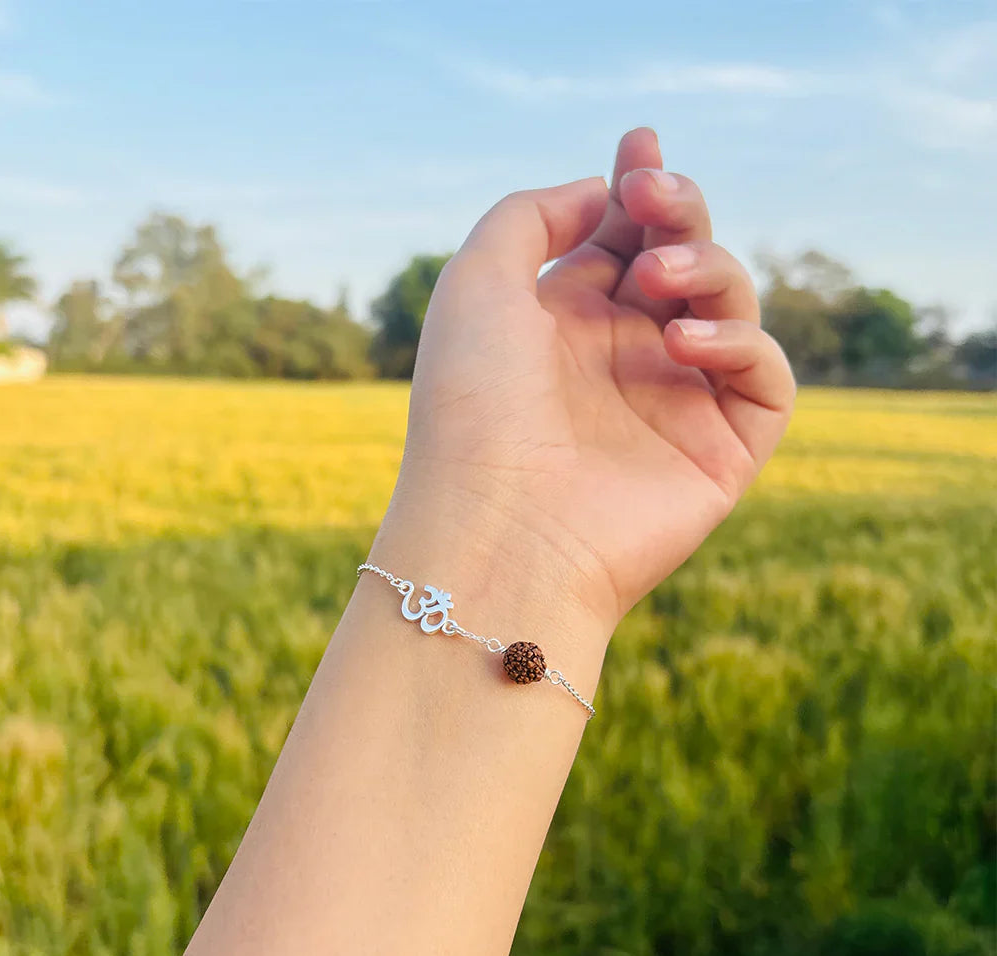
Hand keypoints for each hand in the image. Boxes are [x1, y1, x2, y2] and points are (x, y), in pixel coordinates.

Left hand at [381, 128, 794, 637]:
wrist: (499, 525)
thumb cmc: (474, 403)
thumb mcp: (477, 282)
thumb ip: (530, 216)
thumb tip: (600, 195)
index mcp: (564, 325)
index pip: (619, 242)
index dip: (637, 189)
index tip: (638, 145)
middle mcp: (620, 361)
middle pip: (680, 260)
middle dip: (677, 210)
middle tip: (653, 192)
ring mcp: (673, 406)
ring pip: (729, 307)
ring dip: (705, 269)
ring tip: (656, 278)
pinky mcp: (721, 453)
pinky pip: (765, 380)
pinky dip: (741, 345)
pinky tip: (682, 344)